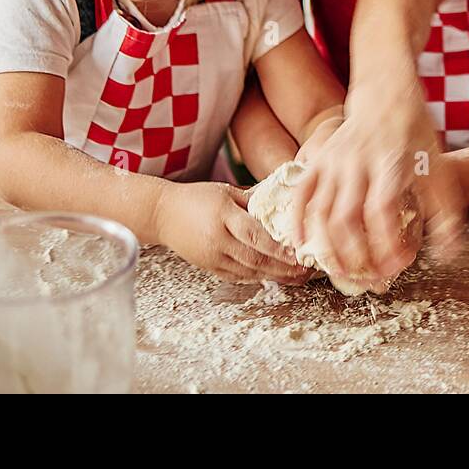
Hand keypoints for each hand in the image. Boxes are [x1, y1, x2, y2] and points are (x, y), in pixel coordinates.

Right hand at [156, 181, 313, 283]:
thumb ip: (252, 200)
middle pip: (255, 257)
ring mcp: (212, 257)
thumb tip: (283, 202)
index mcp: (222, 215)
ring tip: (297, 277)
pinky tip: (276, 277)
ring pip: (248, 271)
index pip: (254, 234)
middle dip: (283, 266)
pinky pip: (238, 276)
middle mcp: (217, 239)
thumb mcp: (225, 191)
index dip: (277, 247)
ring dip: (275, 276)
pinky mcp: (209, 267)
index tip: (298, 253)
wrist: (162, 214)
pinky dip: (258, 278)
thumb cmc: (196, 198)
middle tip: (306, 270)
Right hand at [289, 81, 464, 289]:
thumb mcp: (440, 169)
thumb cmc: (416, 137)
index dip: (387, 244)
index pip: (382, 211)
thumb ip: (447, 212)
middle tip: (369, 278)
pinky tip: (304, 246)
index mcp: (391, 163)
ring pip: (321, 212)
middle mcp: (358, 162)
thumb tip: (447, 254)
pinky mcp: (318, 160)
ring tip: (343, 273)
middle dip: (356, 255)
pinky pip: (300, 194)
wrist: (386, 95)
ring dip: (330, 248)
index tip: (399, 266)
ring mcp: (333, 160)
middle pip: (346, 218)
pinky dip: (298, 222)